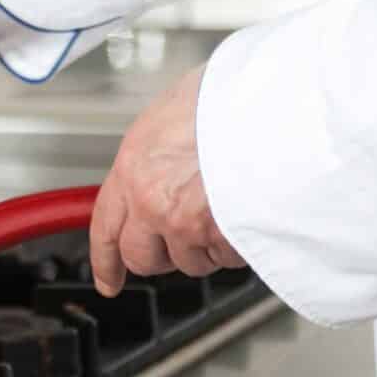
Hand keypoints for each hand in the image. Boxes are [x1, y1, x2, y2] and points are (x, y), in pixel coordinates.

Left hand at [90, 66, 245, 295]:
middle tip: (184, 239)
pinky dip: (239, 244)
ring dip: (208, 246)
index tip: (109, 279)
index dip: (106, 260)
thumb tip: (165, 165)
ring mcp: (185, 222)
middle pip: (143, 258)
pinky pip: (228, 257)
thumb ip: (162, 151)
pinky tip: (248, 210)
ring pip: (191, 262)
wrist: (270, 103)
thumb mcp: (177, 112)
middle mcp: (151, 200)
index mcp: (134, 165)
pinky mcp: (220, 237)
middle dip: (164, 256)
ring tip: (228, 206)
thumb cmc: (229, 97)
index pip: (105, 226)